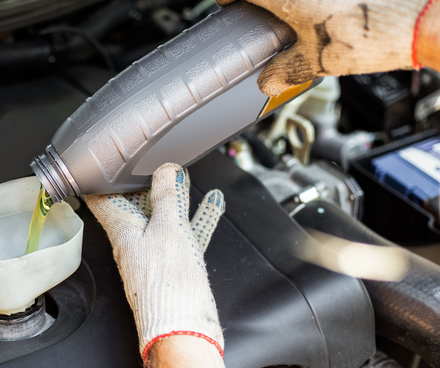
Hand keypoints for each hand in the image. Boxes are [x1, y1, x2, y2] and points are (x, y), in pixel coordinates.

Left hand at [85, 163, 225, 362]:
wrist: (184, 330)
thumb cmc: (168, 285)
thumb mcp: (168, 228)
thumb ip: (167, 197)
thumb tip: (166, 171)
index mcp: (122, 232)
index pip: (103, 200)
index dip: (101, 180)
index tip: (102, 164)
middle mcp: (135, 243)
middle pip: (135, 206)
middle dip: (143, 183)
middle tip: (148, 163)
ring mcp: (156, 255)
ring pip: (165, 217)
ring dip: (174, 196)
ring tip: (183, 174)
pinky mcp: (177, 266)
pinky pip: (187, 234)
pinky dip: (199, 216)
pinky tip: (213, 203)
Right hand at [217, 0, 428, 95]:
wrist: (417, 21)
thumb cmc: (370, 36)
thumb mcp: (315, 63)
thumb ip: (284, 72)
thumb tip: (268, 81)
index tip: (228, 2)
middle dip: (263, 5)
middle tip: (261, 14)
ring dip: (290, 6)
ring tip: (296, 18)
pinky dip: (315, 6)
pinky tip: (328, 15)